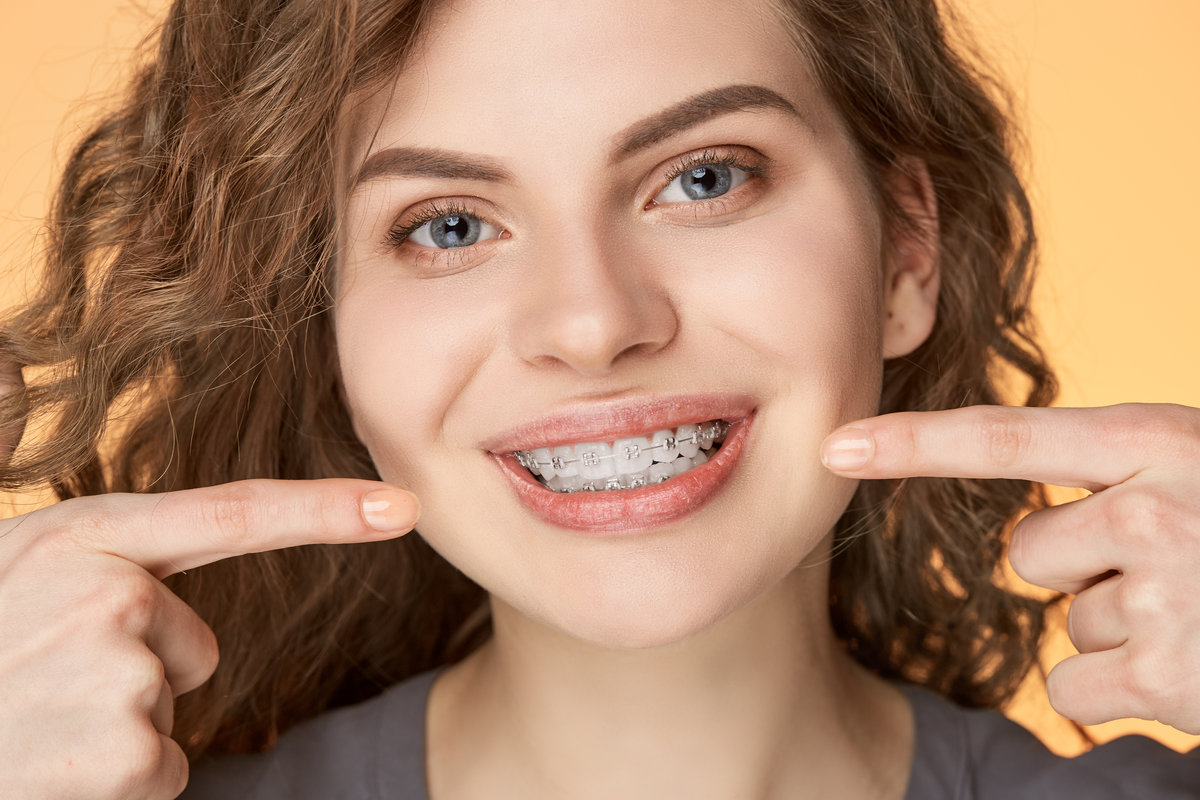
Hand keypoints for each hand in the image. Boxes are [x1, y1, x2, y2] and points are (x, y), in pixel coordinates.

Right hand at [0, 478, 419, 799]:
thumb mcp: (17, 577)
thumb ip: (97, 562)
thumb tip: (113, 521)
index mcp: (81, 539)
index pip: (231, 515)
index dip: (325, 509)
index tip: (403, 505)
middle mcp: (107, 592)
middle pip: (196, 646)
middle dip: (139, 675)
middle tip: (43, 688)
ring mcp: (117, 673)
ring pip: (172, 712)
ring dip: (116, 731)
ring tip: (35, 727)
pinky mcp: (126, 753)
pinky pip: (163, 770)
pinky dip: (114, 783)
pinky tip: (49, 769)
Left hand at [821, 403, 1199, 733]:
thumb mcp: (1198, 474)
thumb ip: (1118, 475)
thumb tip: (1029, 534)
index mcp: (1161, 442)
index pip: (1007, 439)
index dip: (912, 444)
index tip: (834, 446)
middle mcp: (1157, 509)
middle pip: (1029, 551)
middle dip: (1082, 568)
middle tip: (1177, 570)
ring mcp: (1167, 595)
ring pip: (1062, 619)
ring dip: (1118, 629)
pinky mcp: (1172, 678)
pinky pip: (1075, 686)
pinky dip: (1119, 694)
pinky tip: (1189, 672)